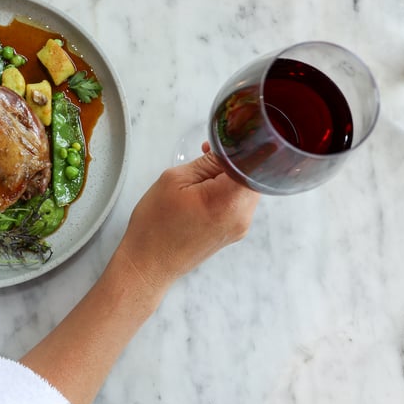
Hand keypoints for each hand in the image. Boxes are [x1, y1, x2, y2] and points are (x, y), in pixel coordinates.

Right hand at [116, 148, 259, 292]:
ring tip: (198, 177)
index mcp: (228, 200)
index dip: (241, 146)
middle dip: (232, 161)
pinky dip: (224, 191)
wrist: (149, 264)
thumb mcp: (174, 180)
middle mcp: (242, 216)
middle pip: (252, 175)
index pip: (253, 161)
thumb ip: (206, 162)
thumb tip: (226, 150)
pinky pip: (237, 202)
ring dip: (227, 177)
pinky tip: (200, 192)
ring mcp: (240, 227)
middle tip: (206, 155)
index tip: (227, 139)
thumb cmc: (155, 227)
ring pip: (244, 188)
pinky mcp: (233, 232)